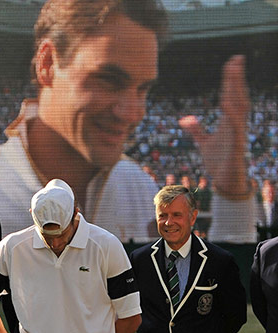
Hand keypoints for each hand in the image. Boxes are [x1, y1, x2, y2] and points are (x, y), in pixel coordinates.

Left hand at [179, 55, 249, 198]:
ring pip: (239, 107)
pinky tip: (227, 103)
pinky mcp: (236, 145)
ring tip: (234, 73)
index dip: (230, 80)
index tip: (231, 63)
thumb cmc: (219, 163)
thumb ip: (196, 130)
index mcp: (228, 122)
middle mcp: (235, 124)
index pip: (229, 96)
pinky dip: (232, 115)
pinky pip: (235, 127)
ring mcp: (237, 133)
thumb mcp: (204, 144)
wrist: (226, 182)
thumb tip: (185, 119)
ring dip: (236, 90)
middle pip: (237, 96)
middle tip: (236, 59)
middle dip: (236, 78)